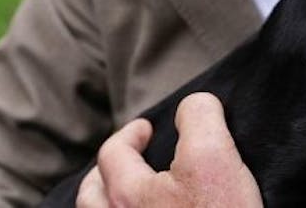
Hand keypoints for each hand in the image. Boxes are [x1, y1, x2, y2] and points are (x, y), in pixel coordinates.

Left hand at [75, 92, 262, 207]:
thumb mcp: (214, 156)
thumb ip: (199, 117)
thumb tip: (193, 106)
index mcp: (127, 196)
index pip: (114, 152)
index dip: (130, 133)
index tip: (146, 129)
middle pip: (91, 197)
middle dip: (104, 173)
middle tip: (127, 161)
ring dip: (108, 203)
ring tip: (128, 197)